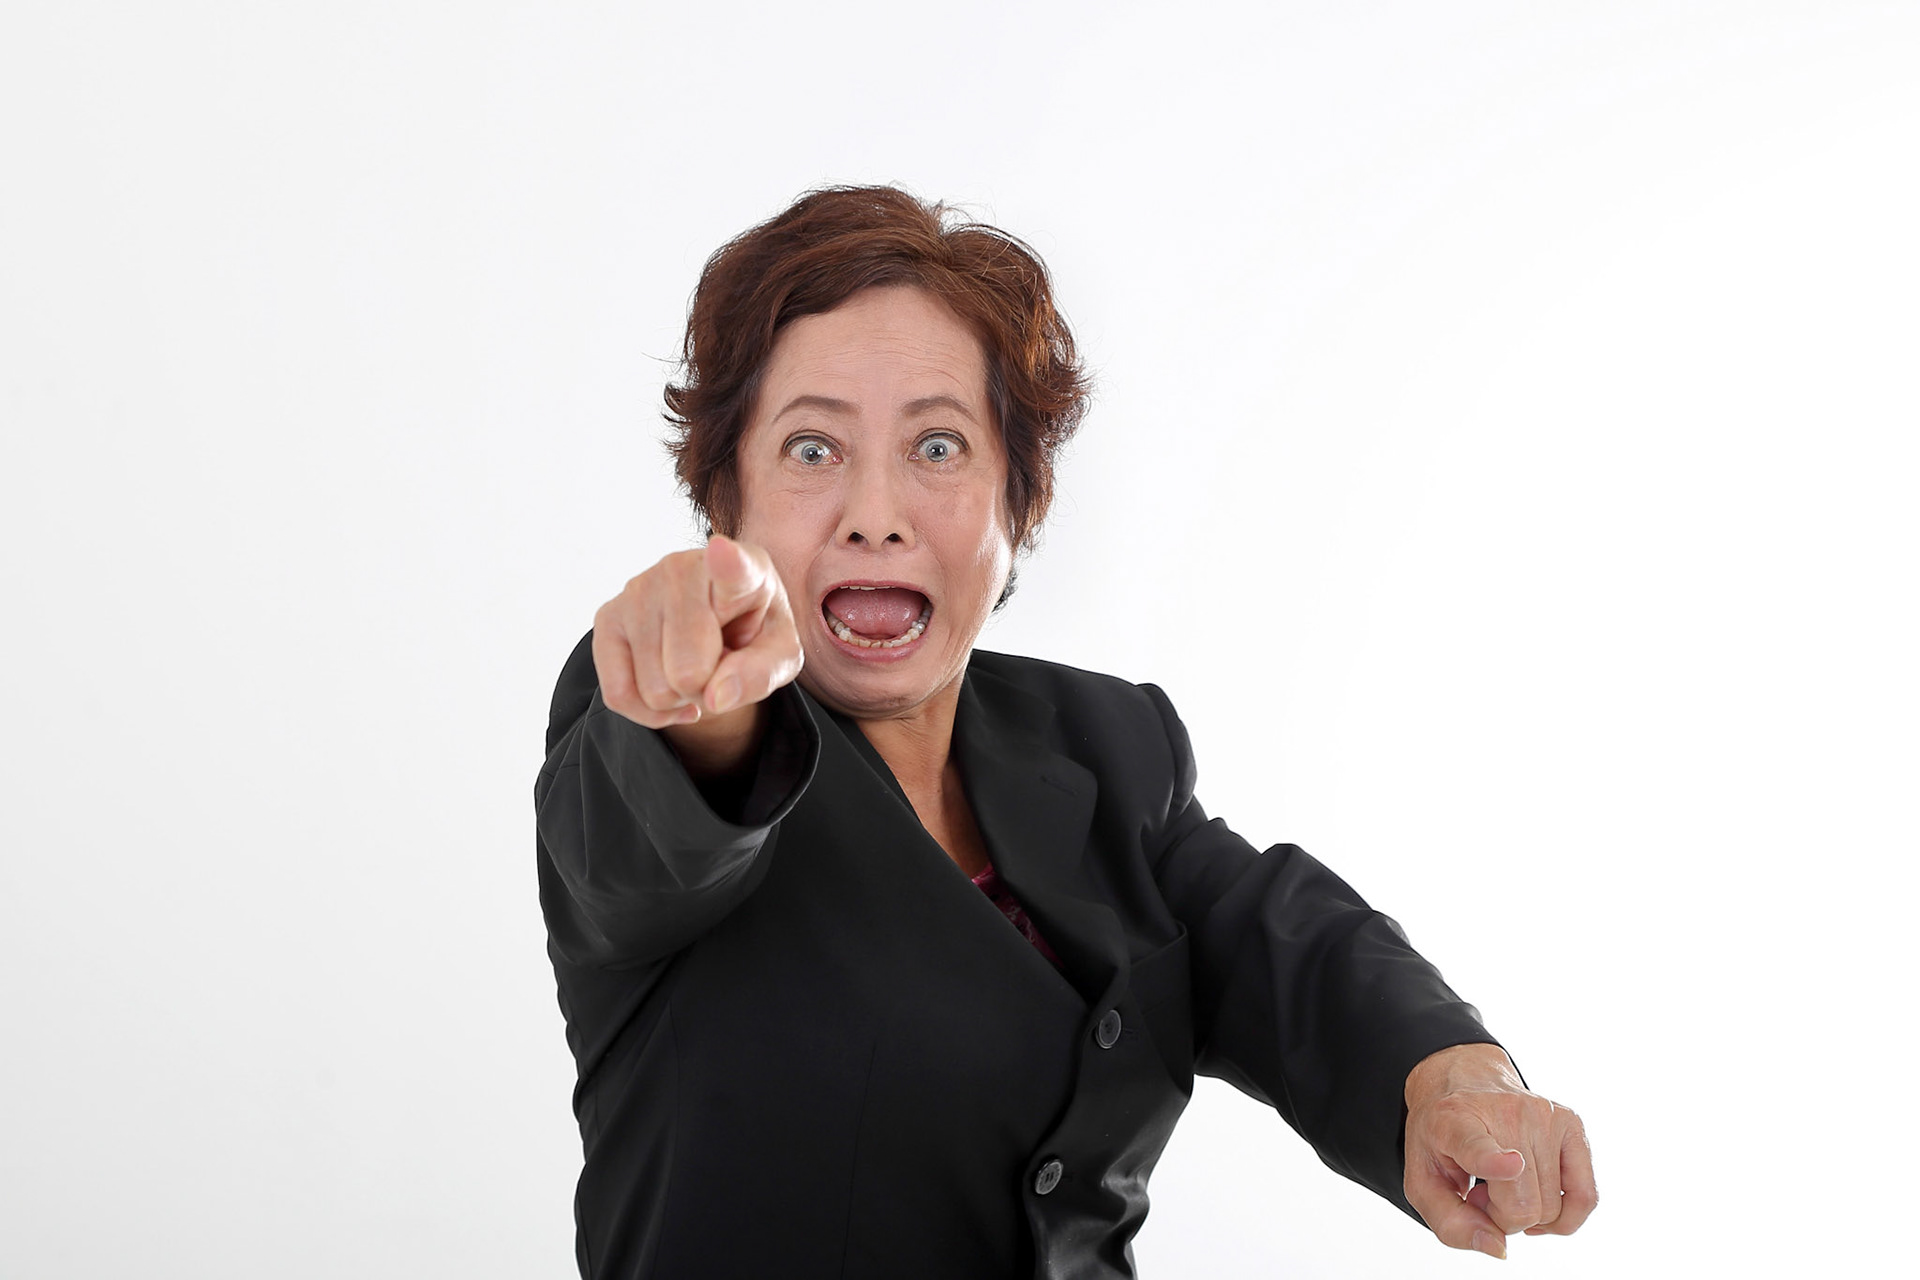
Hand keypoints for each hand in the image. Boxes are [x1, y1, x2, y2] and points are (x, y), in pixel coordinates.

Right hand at [591, 535, 803, 772]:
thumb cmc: (752, 631)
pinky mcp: (607, 615)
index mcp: (744, 568)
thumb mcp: (780, 655)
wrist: (715, 623)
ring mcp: (638, 588)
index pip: (733, 567)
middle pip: (687, 671)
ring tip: (694, 666)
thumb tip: (715, 697)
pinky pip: (619, 694)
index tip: (722, 550)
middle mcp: (682, 568)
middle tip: (717, 665)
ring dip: (679, 698)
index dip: (727, 563)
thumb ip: (761, 673)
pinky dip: (648, 710)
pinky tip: (669, 689)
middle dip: (706, 690)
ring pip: (654, 689)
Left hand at [1403, 1043, 1596, 1258]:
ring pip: (1553, 1208)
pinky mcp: (1571, 1123)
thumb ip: (1450, 1223)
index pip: (1477, 1147)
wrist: (1462, 1083)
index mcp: (1454, 1122)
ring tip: (1503, 1184)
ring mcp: (1544, 1115)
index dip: (1494, 1162)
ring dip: (1527, 1213)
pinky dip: (1564, 1215)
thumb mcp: (1422, 1181)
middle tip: (1482, 1194)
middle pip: (1524, 1206)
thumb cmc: (1442, 1139)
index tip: (1511, 1164)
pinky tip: (1536, 1199)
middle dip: (1502, 1219)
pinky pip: (1586, 1197)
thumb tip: (1499, 1247)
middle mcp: (1505, 1112)